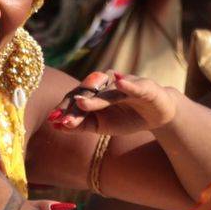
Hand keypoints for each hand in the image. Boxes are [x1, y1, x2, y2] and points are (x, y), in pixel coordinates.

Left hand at [46, 70, 179, 134]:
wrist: (157, 116)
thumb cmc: (125, 119)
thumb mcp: (101, 126)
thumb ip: (81, 125)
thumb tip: (58, 126)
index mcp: (92, 92)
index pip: (74, 100)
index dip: (64, 110)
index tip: (53, 121)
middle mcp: (105, 84)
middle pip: (85, 93)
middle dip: (74, 107)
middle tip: (63, 119)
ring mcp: (123, 82)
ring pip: (105, 90)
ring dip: (93, 98)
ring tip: (80, 103)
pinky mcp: (144, 85)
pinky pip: (134, 84)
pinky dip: (127, 84)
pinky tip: (119, 83)